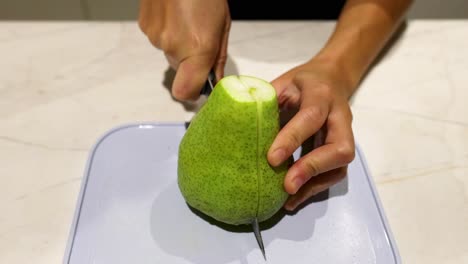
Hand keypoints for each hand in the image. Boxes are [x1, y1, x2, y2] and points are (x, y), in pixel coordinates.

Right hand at [138, 0, 230, 100]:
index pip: (185, 92)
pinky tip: (175, 15)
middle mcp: (172, 47)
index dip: (192, 93)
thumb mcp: (222, 26)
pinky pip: (158, 39)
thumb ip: (217, 59)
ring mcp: (155, 37)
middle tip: (200, 39)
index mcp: (197, 49)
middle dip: (190, 62)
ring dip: (178, 44)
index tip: (201, 86)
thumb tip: (214, 81)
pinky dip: (167, 32)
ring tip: (187, 20)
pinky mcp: (144, 27)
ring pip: (169, 54)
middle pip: (180, 72)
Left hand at [268, 58, 355, 210]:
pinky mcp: (341, 150)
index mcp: (321, 94)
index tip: (271, 159)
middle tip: (286, 185)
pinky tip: (293, 198)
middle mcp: (339, 116)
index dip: (292, 139)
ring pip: (339, 166)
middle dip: (312, 168)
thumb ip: (266, 100)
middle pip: (339, 148)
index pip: (311, 116)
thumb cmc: (302, 82)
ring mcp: (345, 135)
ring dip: (313, 185)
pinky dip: (313, 188)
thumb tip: (237, 122)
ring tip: (287, 198)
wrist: (332, 79)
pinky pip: (333, 173)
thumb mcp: (282, 82)